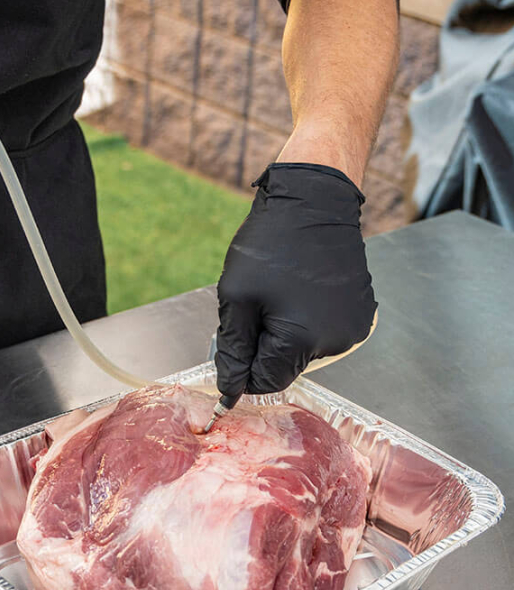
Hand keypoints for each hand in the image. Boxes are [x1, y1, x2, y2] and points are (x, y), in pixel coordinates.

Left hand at [215, 162, 376, 395]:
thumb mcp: (237, 297)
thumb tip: (230, 390)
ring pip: (304, 351)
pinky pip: (323, 333)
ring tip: (280, 292)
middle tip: (255, 306)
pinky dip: (305, 321)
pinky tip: (300, 291)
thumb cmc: (271, 243)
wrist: (314, 199)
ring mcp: (353, 328)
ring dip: (284, 334)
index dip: (242, 368)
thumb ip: (233, 349)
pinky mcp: (360, 314)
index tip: (233, 341)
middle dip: (263, 346)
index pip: (265, 382)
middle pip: (286, 367)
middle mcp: (335, 342)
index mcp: (302, 341)